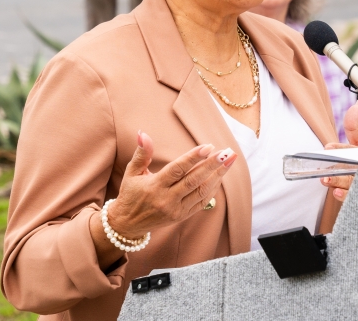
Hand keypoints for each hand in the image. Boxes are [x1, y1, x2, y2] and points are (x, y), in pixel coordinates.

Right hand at [106, 131, 238, 239]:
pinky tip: (220, 176)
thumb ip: (141, 153)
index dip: (194, 158)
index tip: (209, 146)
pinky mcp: (182, 217)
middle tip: (227, 152)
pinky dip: (212, 189)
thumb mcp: (132, 172)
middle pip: (194, 180)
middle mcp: (167, 199)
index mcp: (154, 186)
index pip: (177, 169)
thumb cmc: (130, 194)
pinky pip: (202, 202)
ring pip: (201, 191)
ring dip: (217, 176)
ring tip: (229, 161)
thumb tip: (143, 133)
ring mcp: (176, 210)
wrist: (127, 224)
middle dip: (212, 165)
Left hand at [321, 101, 357, 200]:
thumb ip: (354, 127)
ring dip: (338, 181)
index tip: (328, 147)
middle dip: (338, 167)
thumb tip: (355, 106)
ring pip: (351, 183)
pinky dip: (346, 196)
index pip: (352, 149)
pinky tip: (337, 193)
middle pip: (351, 168)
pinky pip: (354, 198)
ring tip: (327, 180)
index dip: (341, 148)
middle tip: (326, 170)